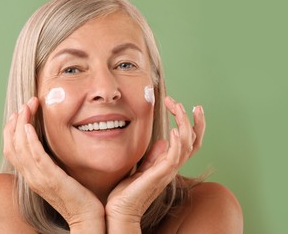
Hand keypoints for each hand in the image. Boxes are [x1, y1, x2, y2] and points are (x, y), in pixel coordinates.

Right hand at [3, 97, 104, 230]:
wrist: (86, 217)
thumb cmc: (76, 196)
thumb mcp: (59, 176)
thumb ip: (51, 162)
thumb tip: (52, 146)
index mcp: (31, 176)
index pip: (12, 150)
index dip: (12, 129)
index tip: (19, 112)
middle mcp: (31, 177)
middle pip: (12, 145)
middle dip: (16, 121)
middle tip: (25, 104)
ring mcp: (39, 178)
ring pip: (20, 147)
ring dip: (22, 124)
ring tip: (28, 106)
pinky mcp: (51, 178)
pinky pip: (35, 156)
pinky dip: (29, 139)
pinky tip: (30, 126)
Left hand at [105, 96, 205, 230]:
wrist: (120, 211)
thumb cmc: (128, 192)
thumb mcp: (141, 168)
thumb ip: (153, 156)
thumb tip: (164, 140)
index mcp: (168, 163)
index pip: (188, 142)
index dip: (192, 124)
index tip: (188, 106)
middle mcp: (172, 166)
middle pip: (193, 141)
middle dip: (191, 119)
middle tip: (182, 103)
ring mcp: (167, 171)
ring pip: (187, 145)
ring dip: (185, 124)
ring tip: (178, 107)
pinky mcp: (159, 175)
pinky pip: (174, 158)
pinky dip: (178, 143)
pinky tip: (174, 130)